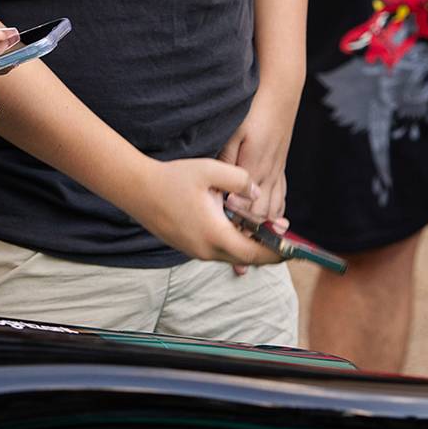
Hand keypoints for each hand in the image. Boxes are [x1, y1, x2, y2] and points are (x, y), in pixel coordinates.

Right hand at [124, 157, 282, 265]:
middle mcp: (205, 249)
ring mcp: (194, 251)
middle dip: (265, 248)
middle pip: (244, 257)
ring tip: (263, 227)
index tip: (291, 249)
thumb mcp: (210, 170)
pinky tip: (237, 226)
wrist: (136, 189)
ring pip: (230, 253)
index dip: (274, 253)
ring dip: (248, 244)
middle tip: (281, 233)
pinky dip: (232, 241)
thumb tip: (256, 194)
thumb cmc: (172, 178)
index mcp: (215, 234)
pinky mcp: (187, 246)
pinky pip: (217, 250)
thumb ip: (240, 179)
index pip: (253, 253)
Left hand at [221, 91, 296, 229]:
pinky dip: (274, 214)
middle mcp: (270, 175)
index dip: (237, 222)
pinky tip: (266, 222)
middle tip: (235, 246)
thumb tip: (220, 186)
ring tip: (248, 240)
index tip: (224, 226)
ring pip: (275, 211)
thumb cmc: (254, 112)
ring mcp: (277, 172)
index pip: (249, 208)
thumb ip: (227, 161)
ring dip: (262, 226)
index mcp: (256, 168)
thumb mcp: (234, 133)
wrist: (281, 95)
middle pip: (263, 216)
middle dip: (249, 231)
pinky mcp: (280, 168)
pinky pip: (281, 199)